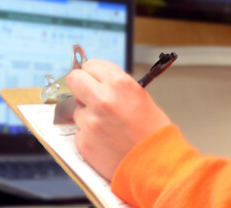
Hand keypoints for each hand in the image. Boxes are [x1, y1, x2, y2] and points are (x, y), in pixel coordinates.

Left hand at [66, 59, 171, 179]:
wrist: (156, 165)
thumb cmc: (153, 132)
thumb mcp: (140, 97)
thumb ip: (116, 86)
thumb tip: (98, 80)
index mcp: (119, 84)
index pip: (90, 65)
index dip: (93, 73)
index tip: (94, 78)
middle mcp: (101, 99)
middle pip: (74, 79)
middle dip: (80, 85)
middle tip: (88, 93)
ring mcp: (89, 121)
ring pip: (76, 108)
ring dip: (87, 114)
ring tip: (108, 125)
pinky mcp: (83, 141)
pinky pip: (79, 130)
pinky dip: (89, 134)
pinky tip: (105, 139)